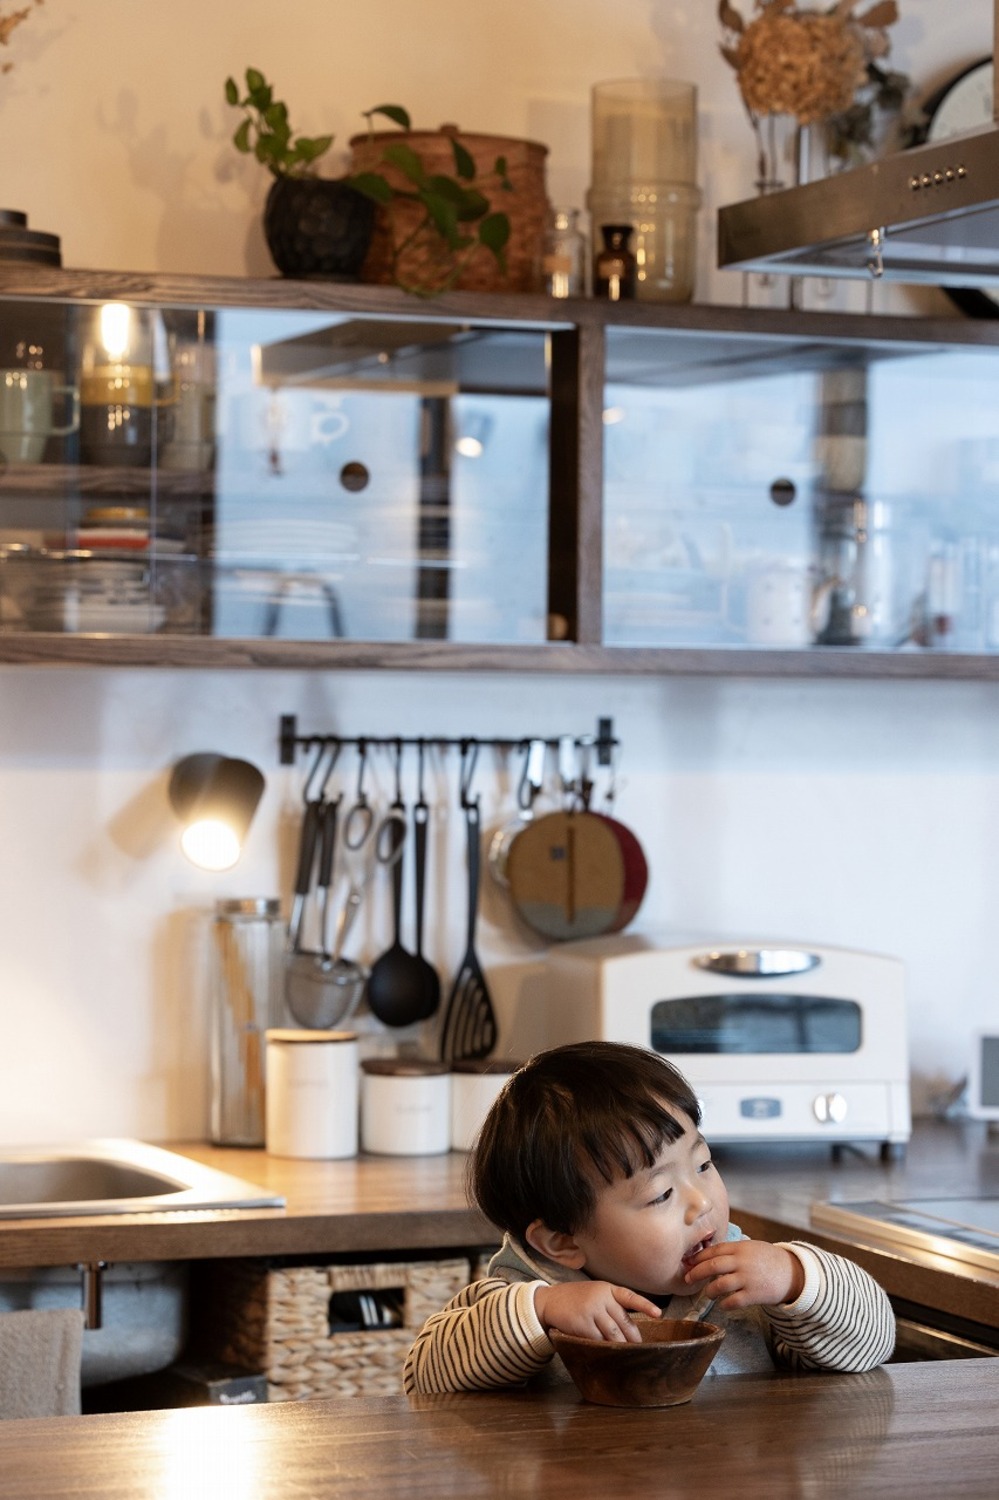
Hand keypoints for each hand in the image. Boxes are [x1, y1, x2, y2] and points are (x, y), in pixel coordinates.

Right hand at [534, 1281, 660, 1342]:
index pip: (630, 1297)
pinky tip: (606, 1353)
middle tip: (639, 1349)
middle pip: (624, 1322)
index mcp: (608, 1289)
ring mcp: (592, 1310)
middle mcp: (601, 1298)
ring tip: (626, 1355)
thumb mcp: (595, 1293)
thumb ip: (612, 1306)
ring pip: (613, 1334)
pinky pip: (598, 1340)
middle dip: (633, 1338)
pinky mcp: (582, 1324)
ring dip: (620, 1346)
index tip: (658, 1314)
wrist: (550, 1300)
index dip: (645, 1306)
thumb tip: (629, 1330)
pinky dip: (603, 1348)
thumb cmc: (577, 1298)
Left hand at [683, 1239, 804, 1310]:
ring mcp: (747, 1278)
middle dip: (696, 1272)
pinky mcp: (754, 1294)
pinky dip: (724, 1304)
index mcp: (740, 1247)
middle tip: (687, 1278)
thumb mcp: (751, 1247)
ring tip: (708, 1293)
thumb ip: (733, 1250)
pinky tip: (723, 1304)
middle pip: (712, 1266)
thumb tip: (710, 1255)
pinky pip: (733, 1301)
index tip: (688, 1262)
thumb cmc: (768, 1259)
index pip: (713, 1250)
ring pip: (720, 1284)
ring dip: (709, 1290)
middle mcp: (741, 1261)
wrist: (792, 1272)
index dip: (698, 1257)